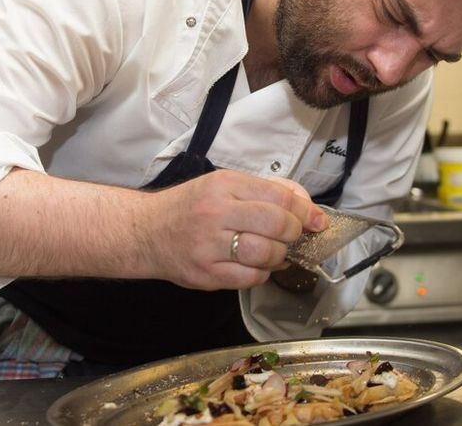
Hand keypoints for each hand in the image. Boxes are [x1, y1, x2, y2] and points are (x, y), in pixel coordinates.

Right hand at [144, 170, 327, 291]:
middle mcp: (215, 214)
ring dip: (280, 255)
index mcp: (223, 185)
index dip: (304, 210)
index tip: (316, 219)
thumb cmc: (191, 207)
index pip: (278, 197)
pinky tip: (257, 264)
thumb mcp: (224, 185)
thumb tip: (308, 207)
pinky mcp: (205, 275)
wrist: (145, 232)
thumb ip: (266, 191)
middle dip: (294, 232)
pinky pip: (250, 278)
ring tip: (274, 250)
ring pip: (266, 254)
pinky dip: (262, 273)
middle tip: (292, 235)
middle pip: (276, 225)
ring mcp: (208, 247)